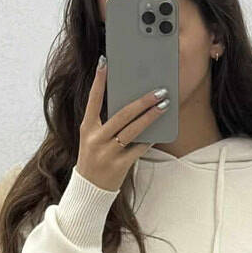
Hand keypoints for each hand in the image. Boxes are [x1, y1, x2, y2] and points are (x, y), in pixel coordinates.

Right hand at [75, 58, 167, 192]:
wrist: (89, 190)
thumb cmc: (94, 158)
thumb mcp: (93, 138)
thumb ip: (106, 123)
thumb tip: (131, 103)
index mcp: (87, 128)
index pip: (93, 100)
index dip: (99, 81)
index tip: (105, 62)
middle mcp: (96, 139)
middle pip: (122, 115)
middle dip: (142, 101)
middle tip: (159, 90)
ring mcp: (107, 153)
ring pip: (133, 130)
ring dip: (151, 116)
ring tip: (164, 106)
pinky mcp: (119, 166)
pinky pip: (138, 149)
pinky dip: (150, 139)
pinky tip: (161, 130)